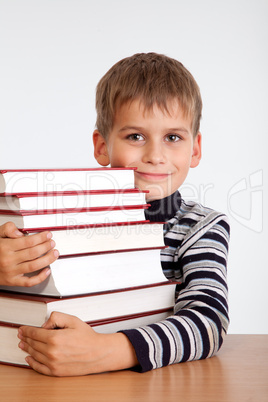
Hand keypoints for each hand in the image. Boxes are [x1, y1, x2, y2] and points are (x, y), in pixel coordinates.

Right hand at [0, 222, 58, 286]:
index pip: (28, 241)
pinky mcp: (12, 281)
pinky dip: (40, 277)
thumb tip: (20, 233)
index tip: (48, 235)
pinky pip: (29, 282)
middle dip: (46, 246)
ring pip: (34, 266)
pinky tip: (47, 270)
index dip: (41, 237)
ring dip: (48, 259)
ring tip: (54, 253)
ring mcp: (11, 272)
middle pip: (33, 253)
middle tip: (52, 242)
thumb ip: (8, 229)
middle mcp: (8, 260)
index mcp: (5, 247)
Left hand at [18, 312, 137, 375]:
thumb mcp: (73, 320)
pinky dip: (32, 363)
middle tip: (21, 335)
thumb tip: (44, 324)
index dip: (26, 330)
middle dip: (25, 338)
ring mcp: (53, 363)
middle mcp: (52, 352)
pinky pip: (39, 367)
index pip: (34, 333)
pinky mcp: (56, 371)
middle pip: (32, 343)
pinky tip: (29, 358)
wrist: (98, 353)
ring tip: (23, 344)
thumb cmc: (88, 337)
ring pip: (34, 354)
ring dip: (26, 348)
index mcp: (55, 338)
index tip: (22, 329)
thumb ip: (57, 317)